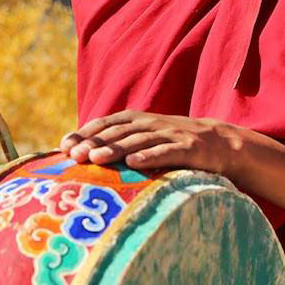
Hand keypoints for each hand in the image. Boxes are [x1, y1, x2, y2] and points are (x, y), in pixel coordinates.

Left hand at [59, 110, 234, 173]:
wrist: (220, 143)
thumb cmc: (175, 144)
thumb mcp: (148, 138)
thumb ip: (122, 143)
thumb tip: (86, 157)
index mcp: (138, 120)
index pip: (105, 123)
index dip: (84, 132)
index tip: (63, 145)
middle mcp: (151, 124)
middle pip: (117, 132)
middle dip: (94, 142)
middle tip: (73, 154)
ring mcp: (169, 134)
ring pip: (138, 140)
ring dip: (115, 149)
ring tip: (95, 158)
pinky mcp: (188, 148)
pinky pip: (166, 152)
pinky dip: (149, 156)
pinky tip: (134, 164)